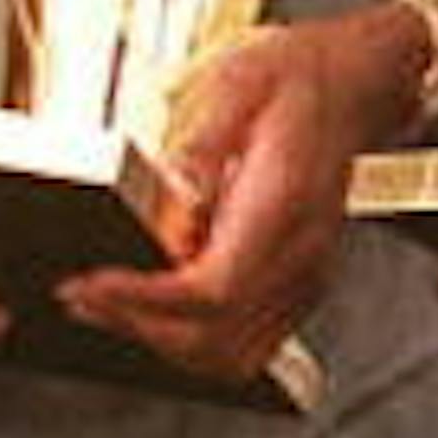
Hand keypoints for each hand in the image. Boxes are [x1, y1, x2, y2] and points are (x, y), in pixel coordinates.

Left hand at [57, 15, 392, 383]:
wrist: (353, 83)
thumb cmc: (297, 80)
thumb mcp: (237, 83)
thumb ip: (201, 144)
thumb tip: (171, 193)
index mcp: (281, 205)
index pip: (212, 289)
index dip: (144, 300)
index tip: (92, 285)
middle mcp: (299, 254)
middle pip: (216, 338)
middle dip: (140, 328)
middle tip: (84, 298)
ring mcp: (304, 277)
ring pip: (233, 357)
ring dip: (165, 345)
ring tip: (110, 308)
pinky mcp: (299, 284)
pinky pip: (247, 344)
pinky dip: (194, 342)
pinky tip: (154, 309)